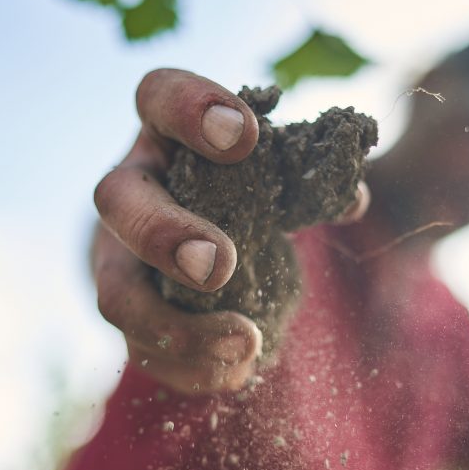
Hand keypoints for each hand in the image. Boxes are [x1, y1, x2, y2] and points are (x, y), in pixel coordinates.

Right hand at [92, 69, 368, 393]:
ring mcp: (116, 255)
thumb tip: (353, 200)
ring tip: (245, 344)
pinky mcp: (127, 312)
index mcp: (165, 134)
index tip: (246, 135)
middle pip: (116, 201)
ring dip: (178, 328)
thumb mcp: (266, 166)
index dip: (192, 108)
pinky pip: (141, 350)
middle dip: (164, 235)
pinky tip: (237, 373)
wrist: (180, 228)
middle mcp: (129, 188)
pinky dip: (192, 369)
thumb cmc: (235, 185)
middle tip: (219, 265)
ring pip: (115, 294)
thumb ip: (305, 177)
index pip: (159, 96)